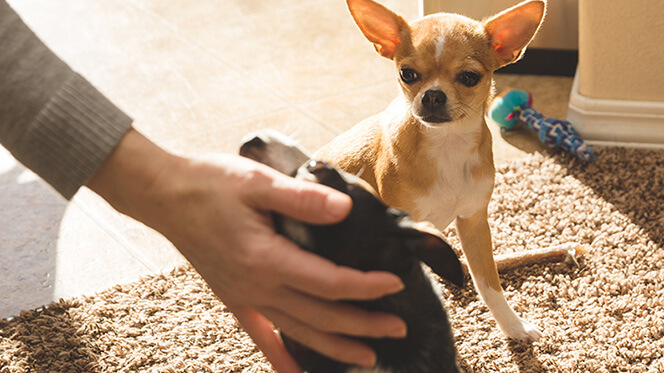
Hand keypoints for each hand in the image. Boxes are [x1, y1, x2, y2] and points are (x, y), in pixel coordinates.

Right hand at [87, 129, 405, 371]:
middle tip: (398, 328)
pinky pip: (260, 337)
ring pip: (298, 332)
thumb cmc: (210, 182)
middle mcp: (256, 287)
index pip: (329, 282)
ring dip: (335, 346)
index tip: (397, 283)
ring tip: (369, 357)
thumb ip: (304, 199)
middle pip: (321, 316)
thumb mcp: (259, 181)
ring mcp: (244, 296)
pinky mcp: (233, 297)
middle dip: (363, 325)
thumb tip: (346, 210)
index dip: (367, 287)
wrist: (161, 193)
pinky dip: (281, 358)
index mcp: (266, 259)